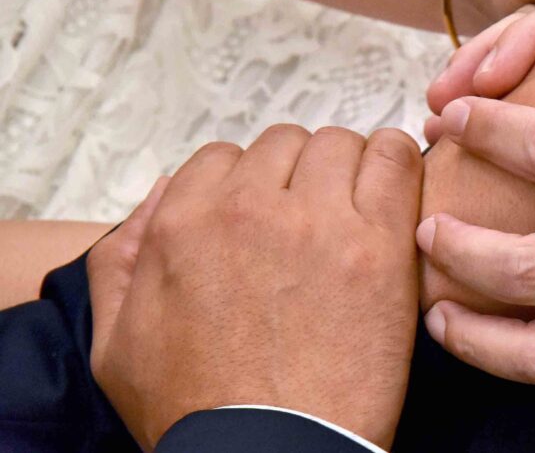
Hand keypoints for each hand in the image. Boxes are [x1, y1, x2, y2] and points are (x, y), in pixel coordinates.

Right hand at [87, 125, 422, 449]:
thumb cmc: (199, 410)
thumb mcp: (116, 343)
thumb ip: (121, 258)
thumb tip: (162, 190)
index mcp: (184, 223)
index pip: (227, 157)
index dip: (253, 187)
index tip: (272, 217)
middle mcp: (249, 208)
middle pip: (287, 145)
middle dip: (300, 176)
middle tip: (316, 222)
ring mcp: (318, 221)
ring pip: (341, 143)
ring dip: (349, 170)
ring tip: (357, 215)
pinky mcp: (379, 245)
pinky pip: (396, 159)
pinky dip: (398, 165)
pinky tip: (395, 200)